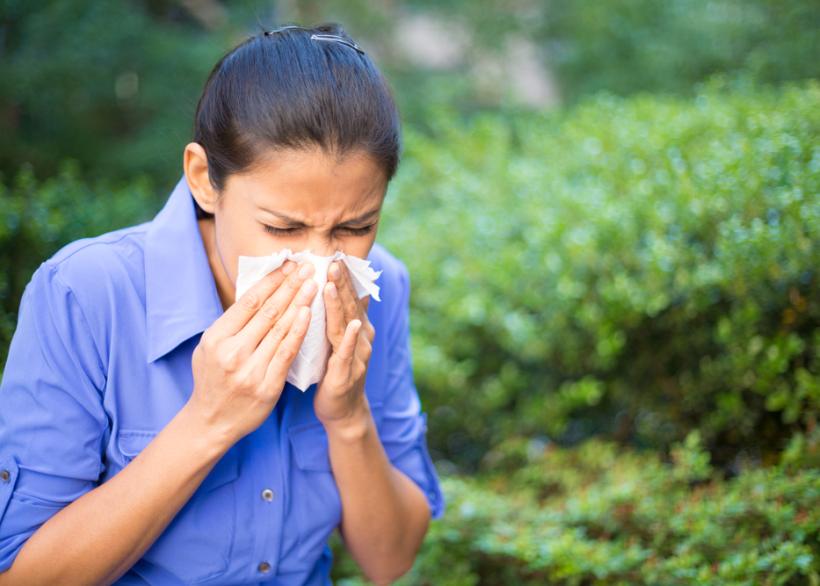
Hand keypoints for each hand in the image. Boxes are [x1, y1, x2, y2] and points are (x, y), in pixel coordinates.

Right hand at [187, 260, 317, 446]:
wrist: (211, 422)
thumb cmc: (213, 379)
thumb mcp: (209, 347)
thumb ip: (231, 324)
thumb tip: (259, 293)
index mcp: (216, 338)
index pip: (249, 302)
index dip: (271, 281)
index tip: (288, 265)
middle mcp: (232, 351)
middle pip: (267, 311)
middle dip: (289, 286)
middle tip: (307, 267)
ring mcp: (250, 370)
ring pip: (280, 329)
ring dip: (299, 303)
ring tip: (313, 284)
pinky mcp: (267, 385)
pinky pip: (287, 353)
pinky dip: (299, 331)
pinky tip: (308, 314)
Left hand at [314, 260, 375, 429]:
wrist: (343, 410)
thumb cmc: (335, 372)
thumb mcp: (337, 339)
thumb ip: (340, 315)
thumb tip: (346, 288)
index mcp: (356, 328)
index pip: (350, 297)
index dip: (343, 277)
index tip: (335, 254)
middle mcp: (361, 338)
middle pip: (351, 306)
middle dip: (342, 283)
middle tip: (333, 260)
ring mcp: (357, 355)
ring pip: (348, 325)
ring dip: (342, 304)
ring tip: (333, 284)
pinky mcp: (348, 374)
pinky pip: (348, 353)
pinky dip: (350, 339)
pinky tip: (352, 325)